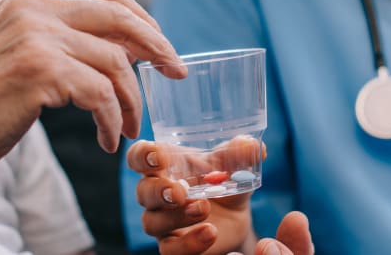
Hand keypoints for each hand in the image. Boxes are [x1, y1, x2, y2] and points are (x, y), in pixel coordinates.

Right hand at [0, 0, 184, 176]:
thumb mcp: (24, 50)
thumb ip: (67, 38)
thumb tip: (131, 46)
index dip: (142, 19)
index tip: (162, 47)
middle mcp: (34, 4)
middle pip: (120, 15)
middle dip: (157, 46)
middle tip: (175, 73)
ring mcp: (36, 34)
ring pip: (116, 61)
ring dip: (132, 100)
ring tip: (129, 127)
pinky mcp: (40, 70)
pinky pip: (101, 94)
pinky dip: (111, 121)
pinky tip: (106, 139)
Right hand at [128, 138, 309, 253]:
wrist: (235, 216)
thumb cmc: (222, 182)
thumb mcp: (234, 166)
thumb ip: (239, 155)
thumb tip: (251, 145)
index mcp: (165, 167)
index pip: (139, 157)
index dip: (143, 156)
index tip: (158, 157)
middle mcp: (157, 194)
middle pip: (143, 192)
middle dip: (158, 191)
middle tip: (180, 191)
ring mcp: (163, 222)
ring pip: (152, 222)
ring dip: (176, 216)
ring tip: (203, 208)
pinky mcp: (174, 246)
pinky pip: (170, 249)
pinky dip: (189, 242)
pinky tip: (209, 231)